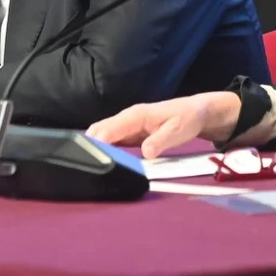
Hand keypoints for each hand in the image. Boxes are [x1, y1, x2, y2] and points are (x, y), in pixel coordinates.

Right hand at [88, 91, 242, 158]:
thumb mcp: (177, 131)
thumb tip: (146, 153)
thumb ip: (161, 141)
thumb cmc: (186, 119)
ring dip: (93, 146)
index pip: (110, 128)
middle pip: (100, 130)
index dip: (97, 141)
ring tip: (84, 163)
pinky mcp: (129, 133)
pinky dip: (103, 148)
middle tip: (80, 162)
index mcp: (135, 115)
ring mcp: (127, 125)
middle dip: (88, 144)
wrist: (196, 112)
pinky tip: (98, 159)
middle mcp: (127, 118)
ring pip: (103, 134)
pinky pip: (111, 139)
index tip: (87, 154)